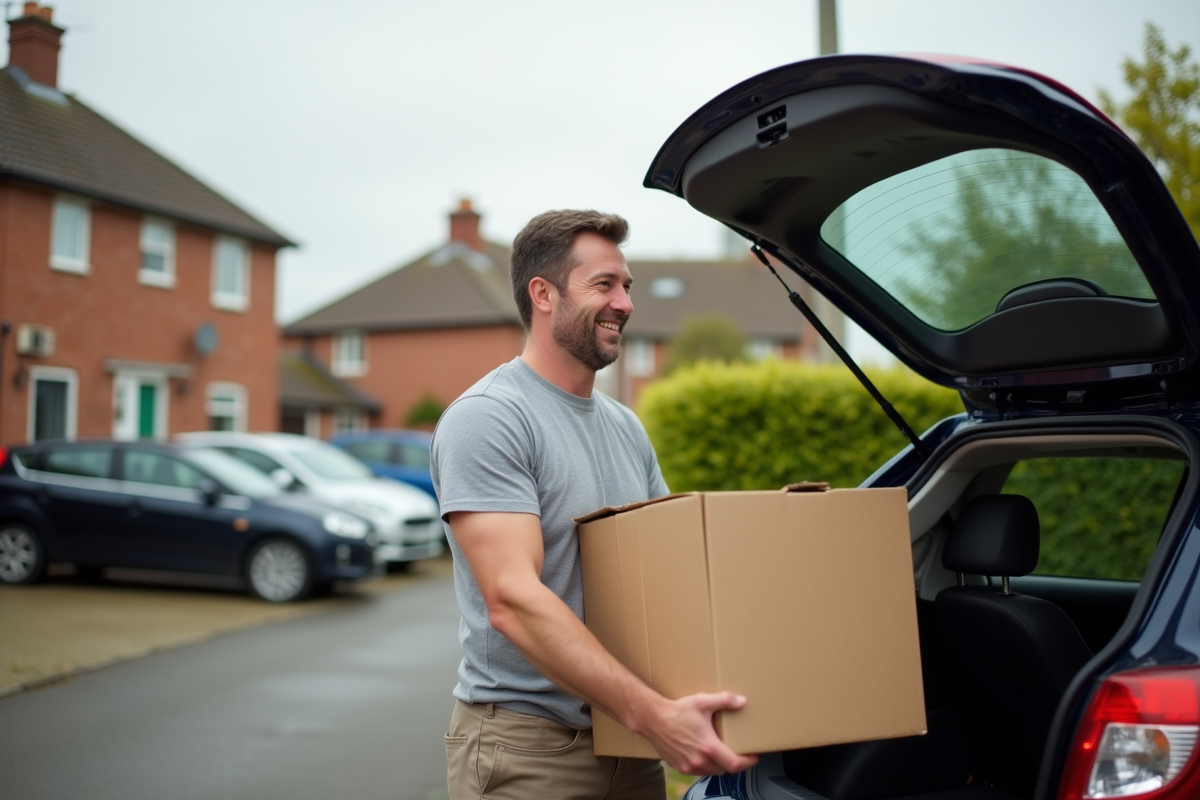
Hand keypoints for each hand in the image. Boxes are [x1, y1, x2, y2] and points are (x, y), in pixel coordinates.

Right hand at [640, 691, 759, 775]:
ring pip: (711, 772)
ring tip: (720, 752)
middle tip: (737, 752)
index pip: (735, 764)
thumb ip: (724, 700)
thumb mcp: (702, 702)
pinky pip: (698, 772)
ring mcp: (688, 766)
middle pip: (724, 770)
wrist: (652, 719)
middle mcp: (699, 760)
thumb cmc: (676, 711)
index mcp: (708, 747)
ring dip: (718, 765)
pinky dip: (704, 765)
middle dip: (733, 763)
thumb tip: (741, 701)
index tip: (753, 757)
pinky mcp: (679, 767)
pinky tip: (702, 753)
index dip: (748, 763)